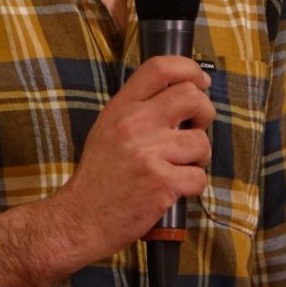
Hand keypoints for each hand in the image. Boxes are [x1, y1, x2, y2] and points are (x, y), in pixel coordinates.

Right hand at [46, 54, 214, 265]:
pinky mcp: (163, 183)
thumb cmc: (98, 176)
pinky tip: (175, 189)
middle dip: (205, 112)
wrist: (80, 218)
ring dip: (199, 157)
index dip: (189, 69)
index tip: (200, 82)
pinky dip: (193, 185)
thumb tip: (181, 95)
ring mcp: (150, 154)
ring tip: (180, 166)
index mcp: (121, 107)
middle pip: (192, 97)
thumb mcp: (107, 129)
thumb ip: (138, 109)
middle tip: (196, 128)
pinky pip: (199, 177)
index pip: (160, 68)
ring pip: (201, 142)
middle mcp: (136, 124)